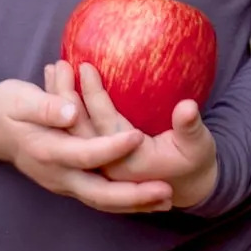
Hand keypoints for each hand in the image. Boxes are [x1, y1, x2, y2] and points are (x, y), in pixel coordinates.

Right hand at [0, 76, 175, 214]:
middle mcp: (56, 174)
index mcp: (47, 151)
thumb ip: (46, 107)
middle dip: (132, 195)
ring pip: (100, 202)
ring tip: (165, 202)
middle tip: (165, 191)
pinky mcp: (68, 183)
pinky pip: (98, 198)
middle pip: (97, 194)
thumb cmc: (9, 107)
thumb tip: (72, 113)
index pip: (85, 153)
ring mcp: (62, 183)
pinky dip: (122, 202)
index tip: (139, 137)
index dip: (112, 148)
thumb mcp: (21, 99)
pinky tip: (147, 200)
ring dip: (133, 204)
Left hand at [58, 59, 218, 214]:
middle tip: (59, 65)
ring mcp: (99, 165)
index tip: (85, 66)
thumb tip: (188, 107)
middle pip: (77, 131)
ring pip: (70, 133)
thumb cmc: (194, 160)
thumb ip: (190, 126)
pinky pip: (74, 133)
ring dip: (59, 102)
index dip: (94, 96)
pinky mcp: (96, 160)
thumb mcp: (198, 145)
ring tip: (52, 70)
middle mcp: (108, 167)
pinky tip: (56, 85)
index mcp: (129, 164)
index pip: (104, 125)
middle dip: (65, 97)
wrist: (188, 186)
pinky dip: (63, 110)